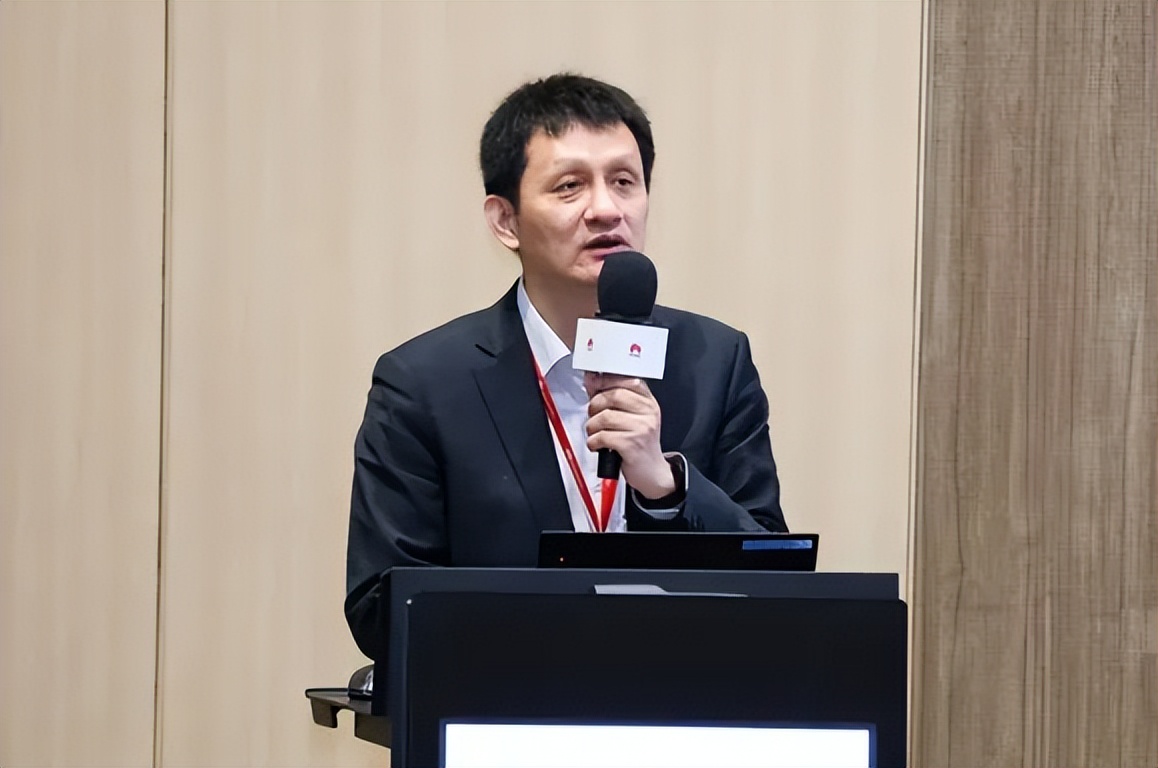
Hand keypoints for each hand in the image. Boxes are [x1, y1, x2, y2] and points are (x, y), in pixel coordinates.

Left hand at [584, 373, 675, 498]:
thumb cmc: (638, 443)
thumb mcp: (631, 417)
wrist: (652, 472)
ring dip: (592, 426)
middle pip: (614, 396)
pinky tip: (597, 445)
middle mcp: (648, 413)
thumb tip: (592, 380)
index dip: (606, 381)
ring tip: (595, 433)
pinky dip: (593, 442)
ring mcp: (642, 429)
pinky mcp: (632, 445)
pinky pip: (603, 436)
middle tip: (593, 415)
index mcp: (648, 402)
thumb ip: (611, 398)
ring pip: (605, 417)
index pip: (627, 380)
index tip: (593, 384)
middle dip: (595, 405)